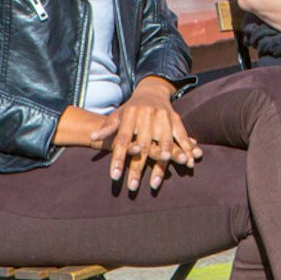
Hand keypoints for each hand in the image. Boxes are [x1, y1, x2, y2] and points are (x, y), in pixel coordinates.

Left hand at [91, 78, 201, 192]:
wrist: (152, 92)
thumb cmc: (131, 109)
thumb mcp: (117, 115)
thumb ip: (107, 127)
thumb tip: (92, 137)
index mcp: (131, 115)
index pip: (123, 140)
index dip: (118, 158)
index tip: (114, 177)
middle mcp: (148, 116)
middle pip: (143, 146)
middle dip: (138, 168)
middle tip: (132, 187)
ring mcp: (164, 117)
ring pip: (164, 144)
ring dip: (161, 164)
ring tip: (155, 182)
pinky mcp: (176, 119)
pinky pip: (182, 137)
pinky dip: (186, 150)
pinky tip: (187, 164)